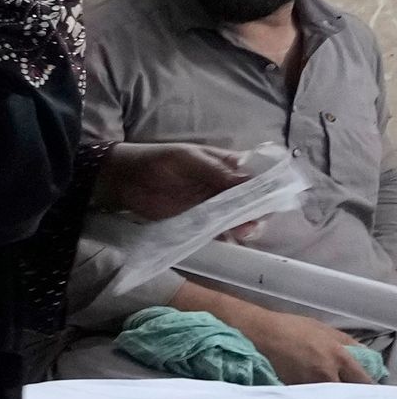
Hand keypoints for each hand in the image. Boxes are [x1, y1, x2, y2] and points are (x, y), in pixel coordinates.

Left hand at [95, 141, 261, 222]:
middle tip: (253, 220)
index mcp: (229, 165)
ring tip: (242, 231)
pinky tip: (229, 239)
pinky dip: (227, 235)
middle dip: (260, 210)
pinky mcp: (200, 222)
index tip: (275, 198)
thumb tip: (249, 181)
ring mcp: (214, 205)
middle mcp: (227, 186)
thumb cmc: (157, 161)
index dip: (270, 186)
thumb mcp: (187, 159)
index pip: (260, 175)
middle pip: (255, 200)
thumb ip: (215, 171)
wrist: (124, 180)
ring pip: (240, 217)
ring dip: (246, 225)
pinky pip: (220, 230)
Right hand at [195, 287, 376, 385]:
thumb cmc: (287, 328)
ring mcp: (306, 386)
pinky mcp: (290, 393)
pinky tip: (308, 398)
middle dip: (348, 396)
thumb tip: (363, 356)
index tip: (366, 389)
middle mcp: (324, 374)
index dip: (367, 387)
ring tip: (325, 397)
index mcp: (337, 356)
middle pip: (347, 395)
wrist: (254, 333)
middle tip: (346, 394)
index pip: (364, 380)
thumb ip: (346, 343)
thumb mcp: (323, 329)